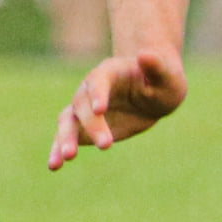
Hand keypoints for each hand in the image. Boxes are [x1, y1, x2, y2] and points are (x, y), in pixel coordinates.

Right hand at [49, 49, 186, 170]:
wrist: (153, 93)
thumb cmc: (163, 80)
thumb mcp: (167, 75)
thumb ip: (156, 66)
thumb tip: (145, 54)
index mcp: (110, 71)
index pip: (99, 81)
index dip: (98, 94)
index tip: (101, 110)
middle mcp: (91, 89)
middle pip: (82, 105)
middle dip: (91, 125)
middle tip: (106, 145)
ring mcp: (84, 108)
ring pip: (68, 121)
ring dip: (65, 138)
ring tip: (67, 158)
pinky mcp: (83, 127)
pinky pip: (66, 137)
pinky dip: (58, 150)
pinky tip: (54, 166)